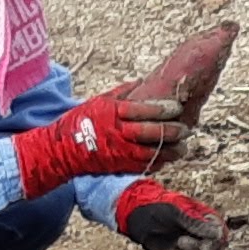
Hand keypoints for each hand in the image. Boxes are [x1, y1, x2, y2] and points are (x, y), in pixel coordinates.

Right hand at [8, 86, 183, 191]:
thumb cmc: (82, 121)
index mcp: (113, 113)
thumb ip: (123, 93)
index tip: (177, 107)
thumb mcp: (100, 100)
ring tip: (183, 147)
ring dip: (170, 151)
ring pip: (151, 154)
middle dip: (171, 131)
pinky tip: (169, 157)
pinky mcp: (120, 167)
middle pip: (150, 133)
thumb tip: (143, 82)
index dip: (162, 109)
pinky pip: (144, 166)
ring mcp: (119, 153)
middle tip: (185, 128)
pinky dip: (159, 162)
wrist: (63, 150)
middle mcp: (118, 134)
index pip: (142, 110)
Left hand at [112, 179, 226, 249]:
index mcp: (209, 222)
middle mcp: (206, 239)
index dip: (214, 246)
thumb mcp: (178, 213)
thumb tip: (219, 235)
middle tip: (180, 242)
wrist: (139, 217)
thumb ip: (197, 225)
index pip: (222, 239)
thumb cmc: (159, 209)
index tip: (203, 247)